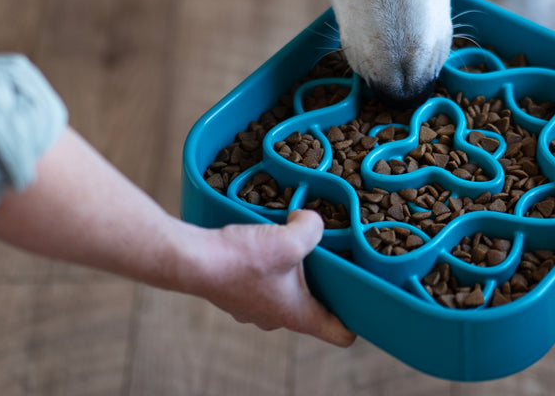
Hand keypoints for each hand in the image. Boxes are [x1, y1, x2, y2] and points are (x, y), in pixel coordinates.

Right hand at [180, 210, 355, 346]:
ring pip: (287, 290)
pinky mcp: (238, 292)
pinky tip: (265, 239)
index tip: (362, 298)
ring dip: (294, 267)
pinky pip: (264, 279)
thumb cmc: (240, 260)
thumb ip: (312, 228)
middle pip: (314, 306)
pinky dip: (269, 262)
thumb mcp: (288, 239)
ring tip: (294, 239)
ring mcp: (255, 308)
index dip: (356, 319)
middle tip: (331, 253)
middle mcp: (277, 318)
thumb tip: (310, 220)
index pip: (340, 333)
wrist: (191, 259)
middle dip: (325, 281)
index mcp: (298, 315)